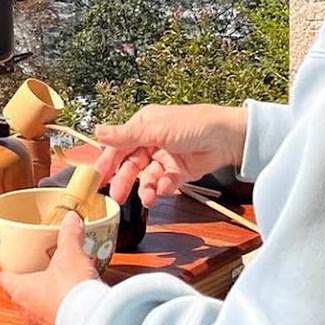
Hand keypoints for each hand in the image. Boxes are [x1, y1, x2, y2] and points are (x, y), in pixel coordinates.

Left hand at [0, 212, 100, 324]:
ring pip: (36, 311)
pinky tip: (71, 304)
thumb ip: (69, 234)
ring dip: (44, 301)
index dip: (9, 270)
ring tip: (57, 287)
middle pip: (19, 296)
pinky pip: (54, 321)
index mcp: (21, 290)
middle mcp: (27, 311)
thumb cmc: (70, 290)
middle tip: (38, 271)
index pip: (5, 279)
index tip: (13, 263)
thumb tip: (71, 219)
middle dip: (28, 285)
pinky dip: (60, 313)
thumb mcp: (70, 253)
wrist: (90, 322)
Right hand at [93, 103, 247, 207]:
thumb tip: (97, 131)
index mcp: (143, 125)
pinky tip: (164, 190)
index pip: (119, 145)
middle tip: (116, 197)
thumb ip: (126, 136)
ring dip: (145, 188)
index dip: (107, 161)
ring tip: (146, 199)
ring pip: (147, 176)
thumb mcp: (156, 129)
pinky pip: (164, 183)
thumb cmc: (192, 124)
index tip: (96, 178)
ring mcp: (165, 157)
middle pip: (131, 164)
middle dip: (124, 180)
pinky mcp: (178, 172)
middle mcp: (152, 140)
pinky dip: (163, 188)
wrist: (228, 138)